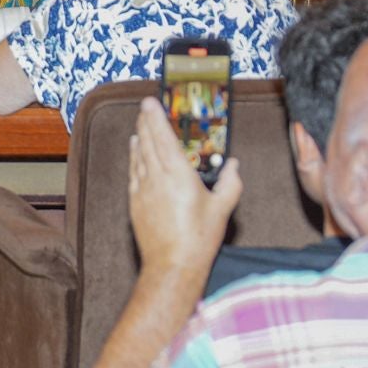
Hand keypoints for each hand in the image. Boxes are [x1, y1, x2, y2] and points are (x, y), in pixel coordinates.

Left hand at [127, 98, 241, 276]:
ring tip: (140, 122)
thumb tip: (234, 164)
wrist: (172, 264)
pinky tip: (134, 148)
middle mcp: (157, 178)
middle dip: (146, 122)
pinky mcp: (134, 201)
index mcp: (179, 175)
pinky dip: (133, 155)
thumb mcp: (222, 209)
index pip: (165, 138)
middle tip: (145, 106)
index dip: (157, 118)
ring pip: (139, 155)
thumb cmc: (199, 238)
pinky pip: (133, 171)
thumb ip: (230, 183)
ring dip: (139, 135)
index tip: (151, 102)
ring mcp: (143, 189)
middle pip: (149, 142)